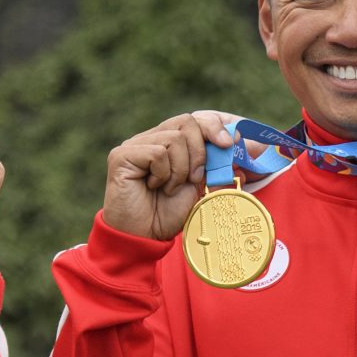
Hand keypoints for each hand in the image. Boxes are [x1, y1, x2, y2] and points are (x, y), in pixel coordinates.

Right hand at [101, 111, 240, 240]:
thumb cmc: (168, 213)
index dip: (213, 128)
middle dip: (199, 153)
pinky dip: (164, 174)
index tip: (229, 143)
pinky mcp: (122, 155)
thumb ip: (211, 162)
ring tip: (169, 188)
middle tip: (194, 179)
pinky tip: (154, 187)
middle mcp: (150, 139)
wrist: (145, 236)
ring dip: (180, 170)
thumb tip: (235, 141)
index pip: (193, 120)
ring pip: (174, 139)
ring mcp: (134, 145)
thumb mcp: (198, 185)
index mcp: (167, 142)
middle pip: (186, 122)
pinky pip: (157, 153)